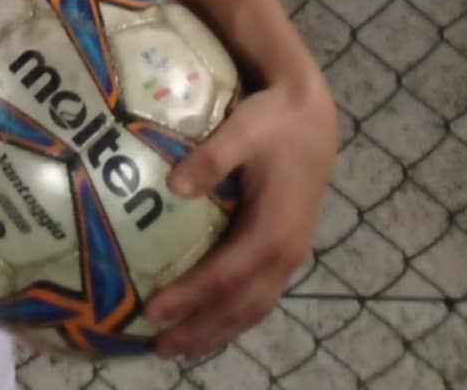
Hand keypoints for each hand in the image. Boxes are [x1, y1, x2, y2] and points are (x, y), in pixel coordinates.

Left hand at [146, 74, 337, 360]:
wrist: (313, 118)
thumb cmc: (274, 122)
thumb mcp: (243, 129)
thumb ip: (212, 157)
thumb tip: (173, 186)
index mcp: (273, 231)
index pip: (225, 277)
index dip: (190, 297)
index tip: (153, 311)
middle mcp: (285, 254)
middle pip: (241, 307)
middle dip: (201, 330)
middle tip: (160, 348)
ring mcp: (288, 255)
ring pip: (253, 308)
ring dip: (218, 330)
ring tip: (179, 346)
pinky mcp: (284, 249)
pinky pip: (258, 294)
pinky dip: (233, 314)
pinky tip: (210, 317)